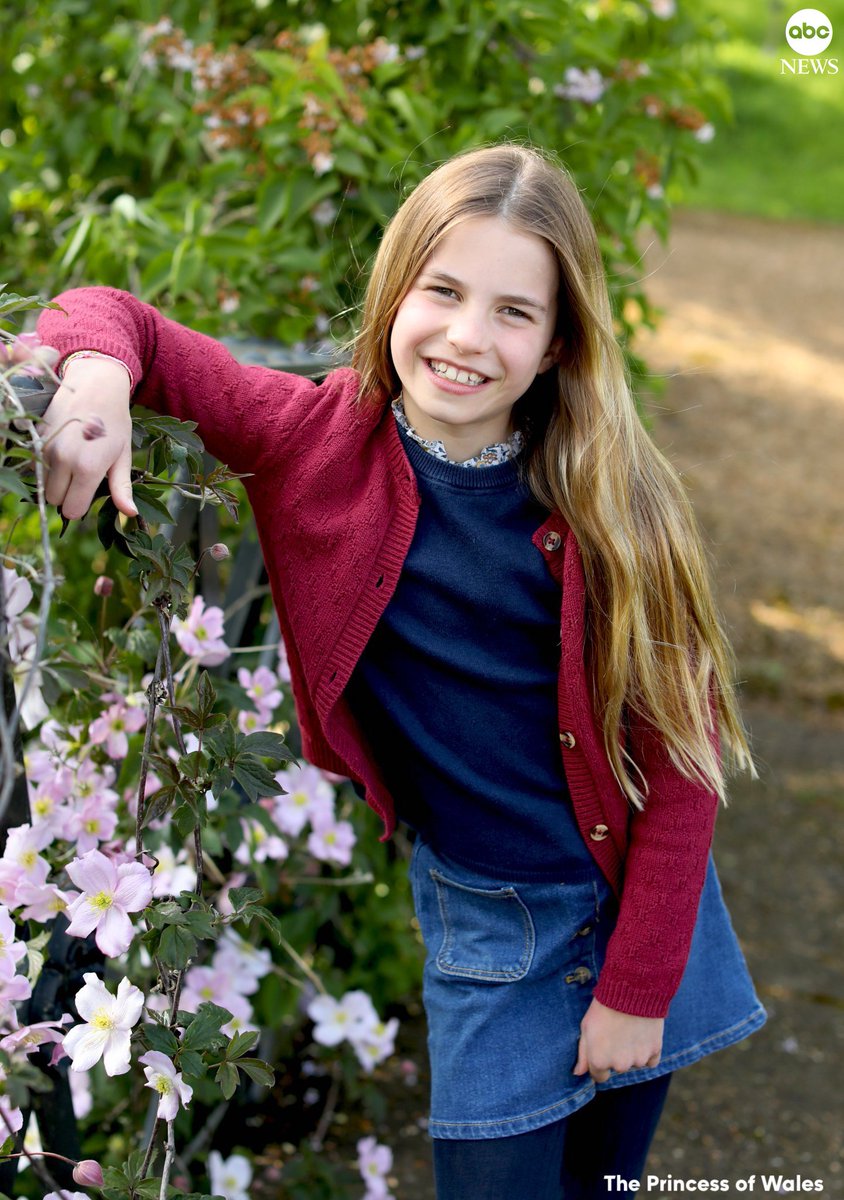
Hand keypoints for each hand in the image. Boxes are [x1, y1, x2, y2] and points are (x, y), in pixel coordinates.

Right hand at [40, 357, 136, 520]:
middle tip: (82, 477)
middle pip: (55, 500)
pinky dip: (46, 465)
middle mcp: (63, 460)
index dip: (80, 506)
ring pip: (43, 483)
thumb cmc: (114, 423)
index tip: (88, 494)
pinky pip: (36, 465)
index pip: (72, 510)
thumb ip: (121, 488)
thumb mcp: (122, 456)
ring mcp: (46, 448)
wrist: (95, 385)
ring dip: (55, 480)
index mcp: (87, 468)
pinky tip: (63, 449)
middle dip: (67, 495)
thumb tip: (129, 513)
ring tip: (73, 461)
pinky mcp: (36, 438)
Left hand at [573, 997, 663, 1083]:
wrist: (630, 990)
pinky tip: (642, 1034)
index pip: (600, 1076)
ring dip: (633, 1053)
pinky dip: (648, 1051)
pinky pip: (651, 1060)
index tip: (603, 1048)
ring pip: (635, 1063)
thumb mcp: (586, 1027)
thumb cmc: (604, 1007)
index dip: (600, 1062)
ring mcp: (638, 1059)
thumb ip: (583, 1053)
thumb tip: (578, 1072)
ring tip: (629, 1029)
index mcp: (599, 1061)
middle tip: (616, 1033)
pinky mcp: (655, 1051)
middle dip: (616, 1056)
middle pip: (618, 1068)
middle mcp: (619, 1065)